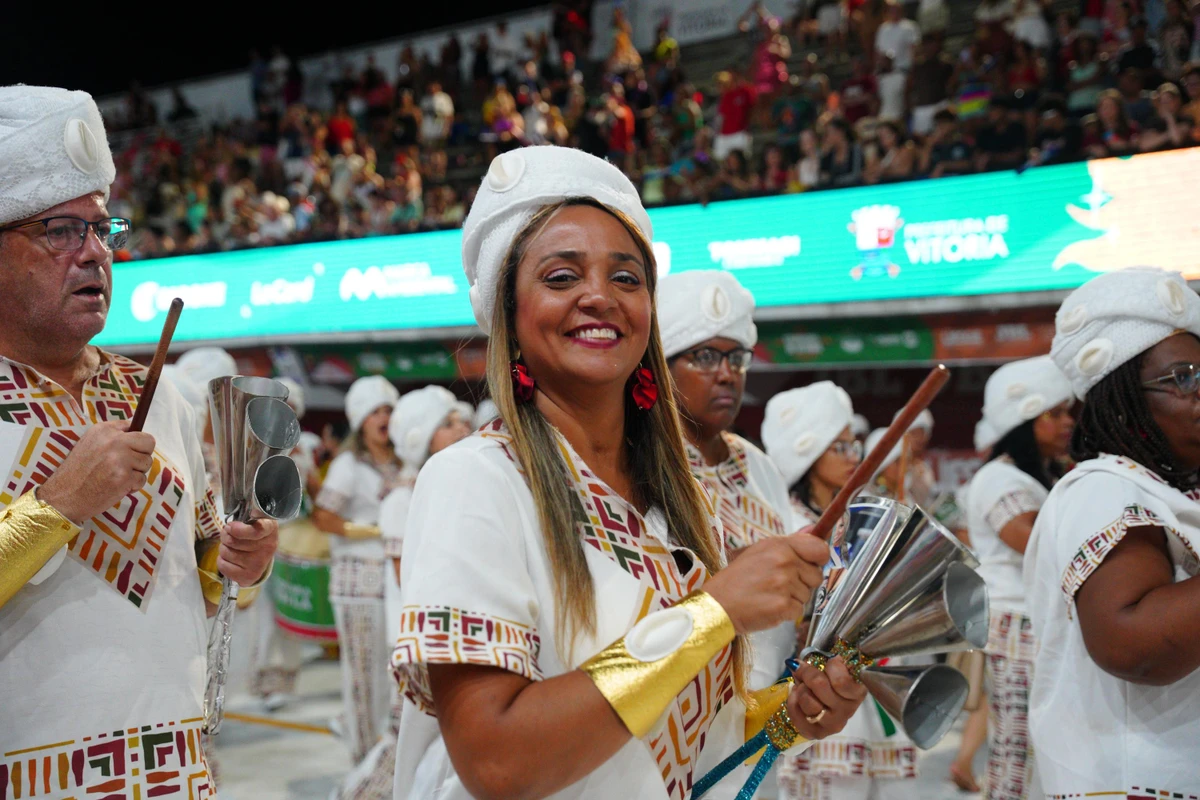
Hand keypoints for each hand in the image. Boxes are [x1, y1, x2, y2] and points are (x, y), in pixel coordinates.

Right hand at [39, 421, 155, 525]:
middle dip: (142, 455)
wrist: (64, 497)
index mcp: (104, 429)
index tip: (126, 450)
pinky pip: (142, 479)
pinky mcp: (125, 477)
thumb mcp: (90, 443)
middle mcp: (114, 440)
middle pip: (148, 442)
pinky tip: (116, 487)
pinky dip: (133, 486)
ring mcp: (120, 458)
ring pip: (147, 462)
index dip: (134, 441)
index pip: (134, 426)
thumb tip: (136, 430)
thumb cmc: (78, 472)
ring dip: (136, 472)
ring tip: (116, 476)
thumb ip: (112, 436)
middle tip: (126, 465)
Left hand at [217, 519, 278, 584]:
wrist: (263, 554)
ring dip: (224, 548)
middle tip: (228, 535)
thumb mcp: (255, 519)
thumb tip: (230, 527)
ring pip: (226, 553)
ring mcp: (258, 564)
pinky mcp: (249, 577)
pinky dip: (222, 560)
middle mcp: (268, 548)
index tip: (230, 526)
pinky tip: (230, 559)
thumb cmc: (256, 532)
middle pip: (233, 541)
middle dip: (225, 536)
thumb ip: (245, 517)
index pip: (257, 531)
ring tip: (230, 547)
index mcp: (270, 529)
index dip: (239, 529)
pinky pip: (223, 566)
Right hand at [704, 532, 827, 633]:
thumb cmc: (737, 579)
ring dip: (792, 598)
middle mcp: (784, 561)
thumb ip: (790, 545)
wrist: (718, 603)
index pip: (819, 549)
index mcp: (779, 545)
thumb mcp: (759, 552)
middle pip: (816, 576)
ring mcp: (784, 584)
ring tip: (769, 595)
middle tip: (779, 584)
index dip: (819, 559)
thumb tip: (815, 534)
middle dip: (803, 583)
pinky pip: (799, 611)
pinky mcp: (783, 606)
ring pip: (807, 595)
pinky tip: (769, 606)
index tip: (811, 565)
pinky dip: (786, 613)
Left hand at [785, 656, 867, 739]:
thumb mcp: (832, 668)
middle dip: (807, 673)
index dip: (832, 667)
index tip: (829, 663)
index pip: (842, 681)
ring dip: (800, 688)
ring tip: (804, 687)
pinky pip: (796, 711)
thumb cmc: (831, 682)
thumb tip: (795, 663)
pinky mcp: (816, 733)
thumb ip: (822, 662)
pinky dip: (792, 700)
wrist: (825, 706)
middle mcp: (848, 711)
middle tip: (805, 670)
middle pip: (819, 685)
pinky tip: (798, 697)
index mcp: (857, 692)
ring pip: (806, 699)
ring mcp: (833, 724)